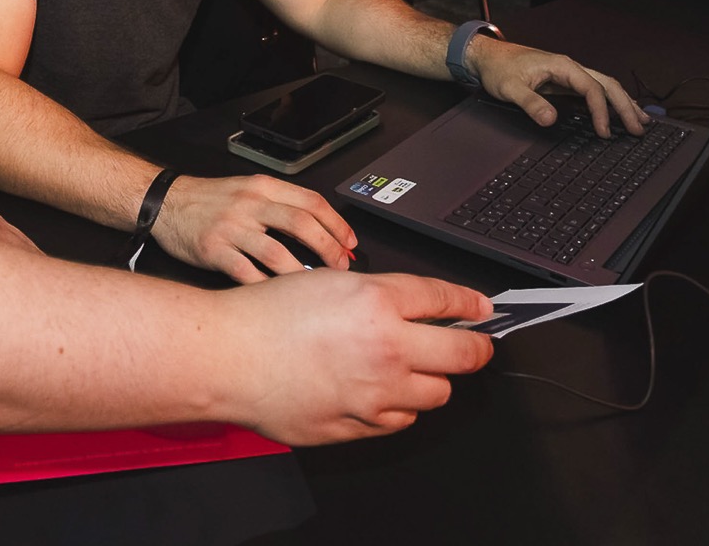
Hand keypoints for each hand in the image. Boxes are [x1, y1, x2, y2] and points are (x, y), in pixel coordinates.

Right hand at [151, 174, 357, 283]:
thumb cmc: (211, 201)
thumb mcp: (249, 190)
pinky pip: (247, 273)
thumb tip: (322, 229)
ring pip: (277, 253)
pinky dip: (266, 287)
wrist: (167, 202)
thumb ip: (281, 205)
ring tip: (316, 288)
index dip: (337, 224)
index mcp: (263, 188)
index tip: (350, 243)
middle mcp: (250, 205)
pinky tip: (279, 298)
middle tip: (341, 266)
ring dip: (302, 274)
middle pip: (301, 225)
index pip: (311, 202)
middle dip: (329, 248)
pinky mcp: (214, 250)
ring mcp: (231, 228)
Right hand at [227, 270, 493, 444]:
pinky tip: (377, 393)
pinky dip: (396, 408)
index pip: (447, 301)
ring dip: (431, 380)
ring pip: (436, 395)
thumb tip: (415, 307)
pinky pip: (399, 422)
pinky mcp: (359, 425)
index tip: (480, 310)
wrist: (227, 356)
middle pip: (464, 355)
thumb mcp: (327, 282)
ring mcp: (375, 394)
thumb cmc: (264, 315)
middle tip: (475, 346)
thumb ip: (377, 295)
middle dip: (476, 349)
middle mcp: (385, 349)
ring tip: (411, 368)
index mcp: (378, 303)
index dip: (471, 304)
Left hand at [464, 37, 645, 137]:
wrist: (487, 56)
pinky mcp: (565, 81)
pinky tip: (618, 111)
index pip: (592, 89)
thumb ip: (530, 103)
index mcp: (562, 66)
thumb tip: (550, 119)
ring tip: (641, 120)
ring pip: (605, 86)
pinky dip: (610, 101)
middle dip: (625, 107)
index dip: (601, 111)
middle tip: (639, 129)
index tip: (603, 132)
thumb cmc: (498, 68)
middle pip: (607, 85)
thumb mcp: (509, 88)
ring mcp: (569, 74)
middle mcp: (570, 68)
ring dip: (623, 102)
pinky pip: (594, 90)